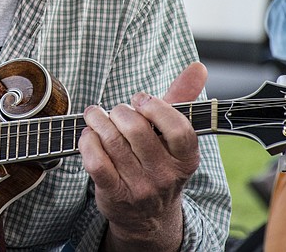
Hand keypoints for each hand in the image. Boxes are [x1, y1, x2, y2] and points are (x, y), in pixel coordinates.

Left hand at [79, 63, 205, 250]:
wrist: (148, 217)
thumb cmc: (159, 162)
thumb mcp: (174, 137)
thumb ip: (182, 99)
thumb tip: (198, 66)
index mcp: (187, 159)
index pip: (178, 129)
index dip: (155, 107)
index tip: (141, 100)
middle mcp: (165, 176)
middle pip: (137, 130)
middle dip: (120, 111)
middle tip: (116, 110)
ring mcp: (139, 187)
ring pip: (112, 141)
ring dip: (98, 120)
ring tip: (95, 115)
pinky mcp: (114, 194)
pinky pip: (96, 161)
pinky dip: (87, 141)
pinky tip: (88, 135)